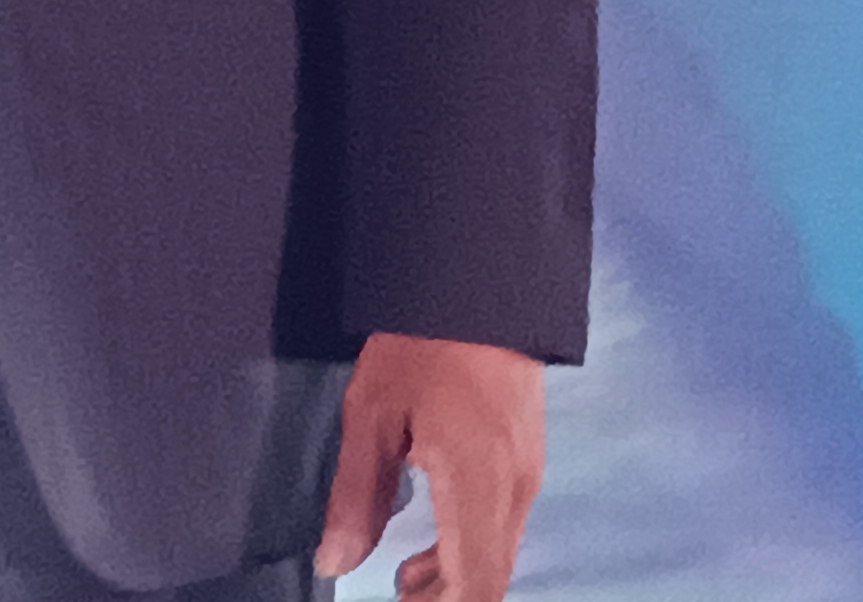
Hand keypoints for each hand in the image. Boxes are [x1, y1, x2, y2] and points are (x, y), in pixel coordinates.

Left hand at [317, 332, 544, 601]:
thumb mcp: (370, 417)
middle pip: (490, 578)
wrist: (479, 290)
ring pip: (498, 556)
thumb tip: (335, 562)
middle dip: (445, 600)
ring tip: (401, 580)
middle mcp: (515, 489)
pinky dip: (467, 549)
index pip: (474, 581)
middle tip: (394, 596)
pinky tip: (427, 548)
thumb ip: (356, 497)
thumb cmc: (420, 347)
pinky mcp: (526, 463)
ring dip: (455, 579)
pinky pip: (502, 528)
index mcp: (478, 483)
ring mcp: (527, 477)